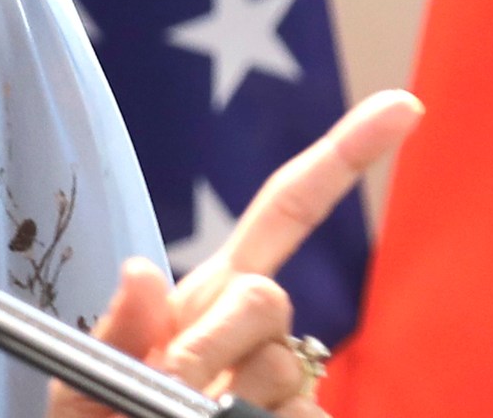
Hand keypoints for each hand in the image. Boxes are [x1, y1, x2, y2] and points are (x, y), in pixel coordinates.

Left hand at [48, 89, 423, 417]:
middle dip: (212, 339)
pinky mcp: (308, 417)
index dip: (342, 157)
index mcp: (212, 293)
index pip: (287, 212)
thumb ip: (115, 327)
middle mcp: (258, 329)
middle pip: (269, 297)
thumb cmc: (104, 415)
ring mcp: (291, 380)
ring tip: (176, 413)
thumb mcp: (88, 369)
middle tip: (166, 380)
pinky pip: (298, 417)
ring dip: (221, 395)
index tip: (404, 106)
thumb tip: (142, 269)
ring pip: (281, 366)